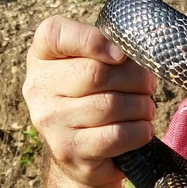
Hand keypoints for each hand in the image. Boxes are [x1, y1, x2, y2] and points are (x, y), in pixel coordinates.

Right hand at [23, 16, 156, 187]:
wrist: (83, 154)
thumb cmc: (97, 98)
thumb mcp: (97, 65)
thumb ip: (109, 49)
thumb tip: (131, 52)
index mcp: (42, 56)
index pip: (56, 33)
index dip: (95, 40)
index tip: (122, 55)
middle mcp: (38, 86)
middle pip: (97, 72)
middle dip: (136, 79)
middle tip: (148, 87)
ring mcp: (50, 121)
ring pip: (111, 105)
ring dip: (142, 107)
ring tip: (145, 109)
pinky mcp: (68, 150)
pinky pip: (116, 135)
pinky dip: (140, 131)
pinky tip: (142, 129)